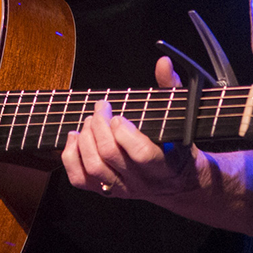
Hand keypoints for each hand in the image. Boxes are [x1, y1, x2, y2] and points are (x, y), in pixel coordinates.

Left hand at [62, 56, 206, 200]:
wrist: (177, 179)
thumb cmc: (178, 142)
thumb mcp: (182, 116)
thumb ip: (171, 87)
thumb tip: (163, 62)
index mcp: (165, 165)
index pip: (142, 154)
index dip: (125, 132)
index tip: (119, 116)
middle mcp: (142, 182)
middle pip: (110, 155)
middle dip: (99, 125)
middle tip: (101, 108)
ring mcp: (122, 189)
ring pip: (93, 167)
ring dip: (85, 138)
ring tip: (90, 120)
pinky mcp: (105, 191)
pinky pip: (79, 179)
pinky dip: (70, 156)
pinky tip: (75, 136)